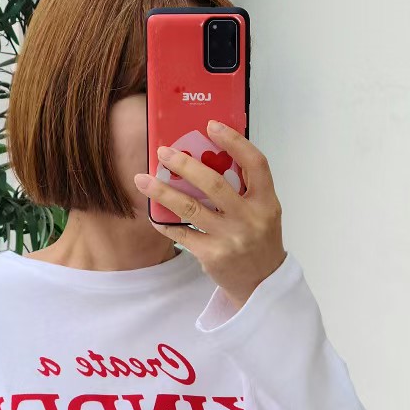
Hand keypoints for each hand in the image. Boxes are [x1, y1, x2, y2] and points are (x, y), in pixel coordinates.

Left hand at [133, 120, 287, 310]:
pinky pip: (182, 234)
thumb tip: (208, 157)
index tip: (211, 125)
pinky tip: (153, 214)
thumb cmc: (258, 241)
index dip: (234, 141)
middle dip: (184, 165)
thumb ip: (243, 188)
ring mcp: (230, 238)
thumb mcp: (262, 212)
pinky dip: (165, 223)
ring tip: (143, 179)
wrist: (261, 284)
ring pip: (191, 208)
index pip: (255, 163)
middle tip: (164, 152)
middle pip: (213, 184)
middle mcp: (249, 218)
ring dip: (163, 192)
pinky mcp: (212, 255)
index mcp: (266, 201)